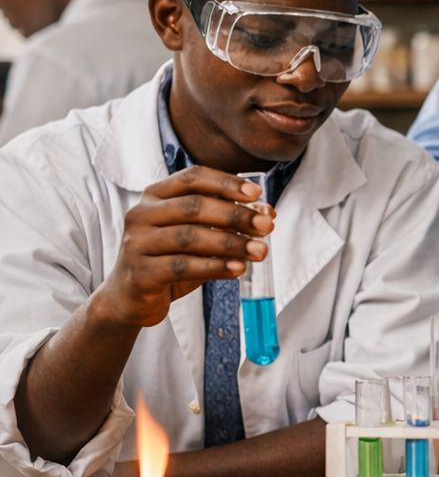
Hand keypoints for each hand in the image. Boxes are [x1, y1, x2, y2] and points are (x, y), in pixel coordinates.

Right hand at [99, 167, 272, 328]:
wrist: (131, 298)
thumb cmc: (168, 260)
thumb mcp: (199, 237)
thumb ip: (228, 223)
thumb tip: (268, 213)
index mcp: (156, 196)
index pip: (192, 178)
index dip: (226, 183)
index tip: (256, 194)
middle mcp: (142, 214)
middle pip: (194, 206)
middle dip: (236, 215)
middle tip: (266, 225)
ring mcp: (137, 243)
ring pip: (190, 237)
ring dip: (231, 243)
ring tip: (260, 251)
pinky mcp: (141, 272)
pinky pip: (183, 266)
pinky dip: (215, 266)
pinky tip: (238, 268)